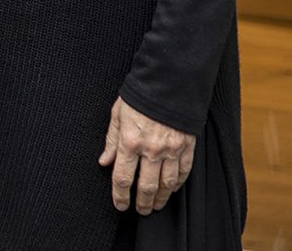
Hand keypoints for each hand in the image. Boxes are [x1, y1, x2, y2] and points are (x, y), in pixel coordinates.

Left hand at [100, 96, 195, 214]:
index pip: (123, 178)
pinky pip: (184, 172)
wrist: (168, 81)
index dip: (120, 196)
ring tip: (156, 205)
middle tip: (141, 211)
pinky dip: (178, 184)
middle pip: (146, 187)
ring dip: (161, 198)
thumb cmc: (139, 96)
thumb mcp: (117, 114)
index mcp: (130, 142)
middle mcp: (151, 150)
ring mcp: (171, 150)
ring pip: (167, 184)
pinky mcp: (187, 146)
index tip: (120, 205)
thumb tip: (104, 161)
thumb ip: (111, 140)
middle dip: (142, 203)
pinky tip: (172, 189)